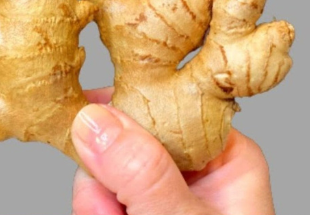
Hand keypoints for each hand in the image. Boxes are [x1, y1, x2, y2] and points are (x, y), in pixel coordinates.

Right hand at [70, 87, 274, 214]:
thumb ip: (141, 174)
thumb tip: (93, 120)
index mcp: (222, 157)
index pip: (163, 105)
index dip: (122, 111)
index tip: (86, 123)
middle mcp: (189, 170)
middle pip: (120, 139)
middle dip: (106, 178)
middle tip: (115, 211)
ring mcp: (157, 194)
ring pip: (99, 172)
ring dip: (96, 206)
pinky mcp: (129, 212)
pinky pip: (92, 200)